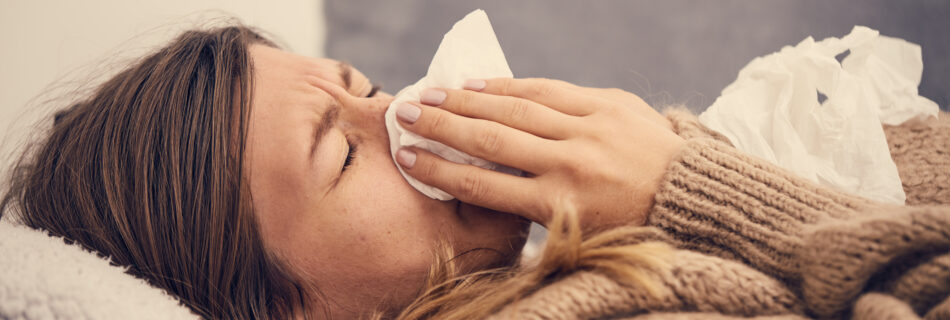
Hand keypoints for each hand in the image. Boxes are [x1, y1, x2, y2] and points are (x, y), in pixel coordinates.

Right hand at [394, 78, 683, 230]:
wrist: (693, 195)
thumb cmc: (629, 225)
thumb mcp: (579, 233)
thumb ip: (533, 212)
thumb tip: (484, 186)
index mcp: (562, 205)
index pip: (485, 186)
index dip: (440, 171)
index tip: (407, 158)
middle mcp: (571, 164)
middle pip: (491, 140)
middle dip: (442, 127)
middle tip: (405, 115)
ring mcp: (590, 128)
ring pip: (515, 109)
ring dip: (467, 101)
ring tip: (431, 96)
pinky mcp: (608, 103)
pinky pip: (549, 90)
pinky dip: (510, 87)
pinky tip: (479, 85)